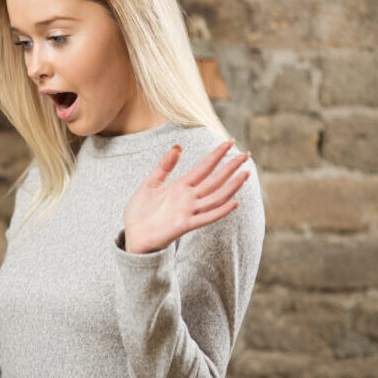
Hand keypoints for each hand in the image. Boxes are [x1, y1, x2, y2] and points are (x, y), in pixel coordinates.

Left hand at [122, 140, 250, 253]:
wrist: (132, 235)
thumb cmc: (140, 212)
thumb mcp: (150, 183)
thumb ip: (164, 166)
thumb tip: (178, 147)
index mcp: (181, 186)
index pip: (204, 167)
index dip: (216, 155)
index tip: (229, 142)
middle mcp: (189, 198)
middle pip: (214, 180)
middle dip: (230, 167)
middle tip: (246, 154)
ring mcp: (188, 211)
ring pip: (216, 197)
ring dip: (231, 186)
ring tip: (245, 174)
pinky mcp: (185, 225)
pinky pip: (207, 217)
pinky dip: (221, 211)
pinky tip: (235, 202)